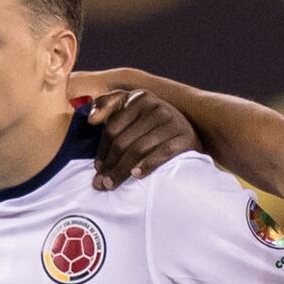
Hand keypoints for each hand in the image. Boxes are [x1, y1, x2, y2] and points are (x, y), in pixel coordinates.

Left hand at [74, 73, 199, 184]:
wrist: (191, 129)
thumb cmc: (152, 124)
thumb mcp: (130, 109)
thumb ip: (107, 107)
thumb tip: (92, 120)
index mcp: (140, 98)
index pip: (112, 129)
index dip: (101, 151)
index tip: (96, 168)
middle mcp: (157, 106)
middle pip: (124, 141)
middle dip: (109, 165)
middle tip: (100, 184)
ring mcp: (173, 122)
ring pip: (139, 149)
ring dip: (122, 170)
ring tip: (112, 184)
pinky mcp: (186, 137)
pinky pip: (162, 154)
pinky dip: (147, 165)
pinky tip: (136, 176)